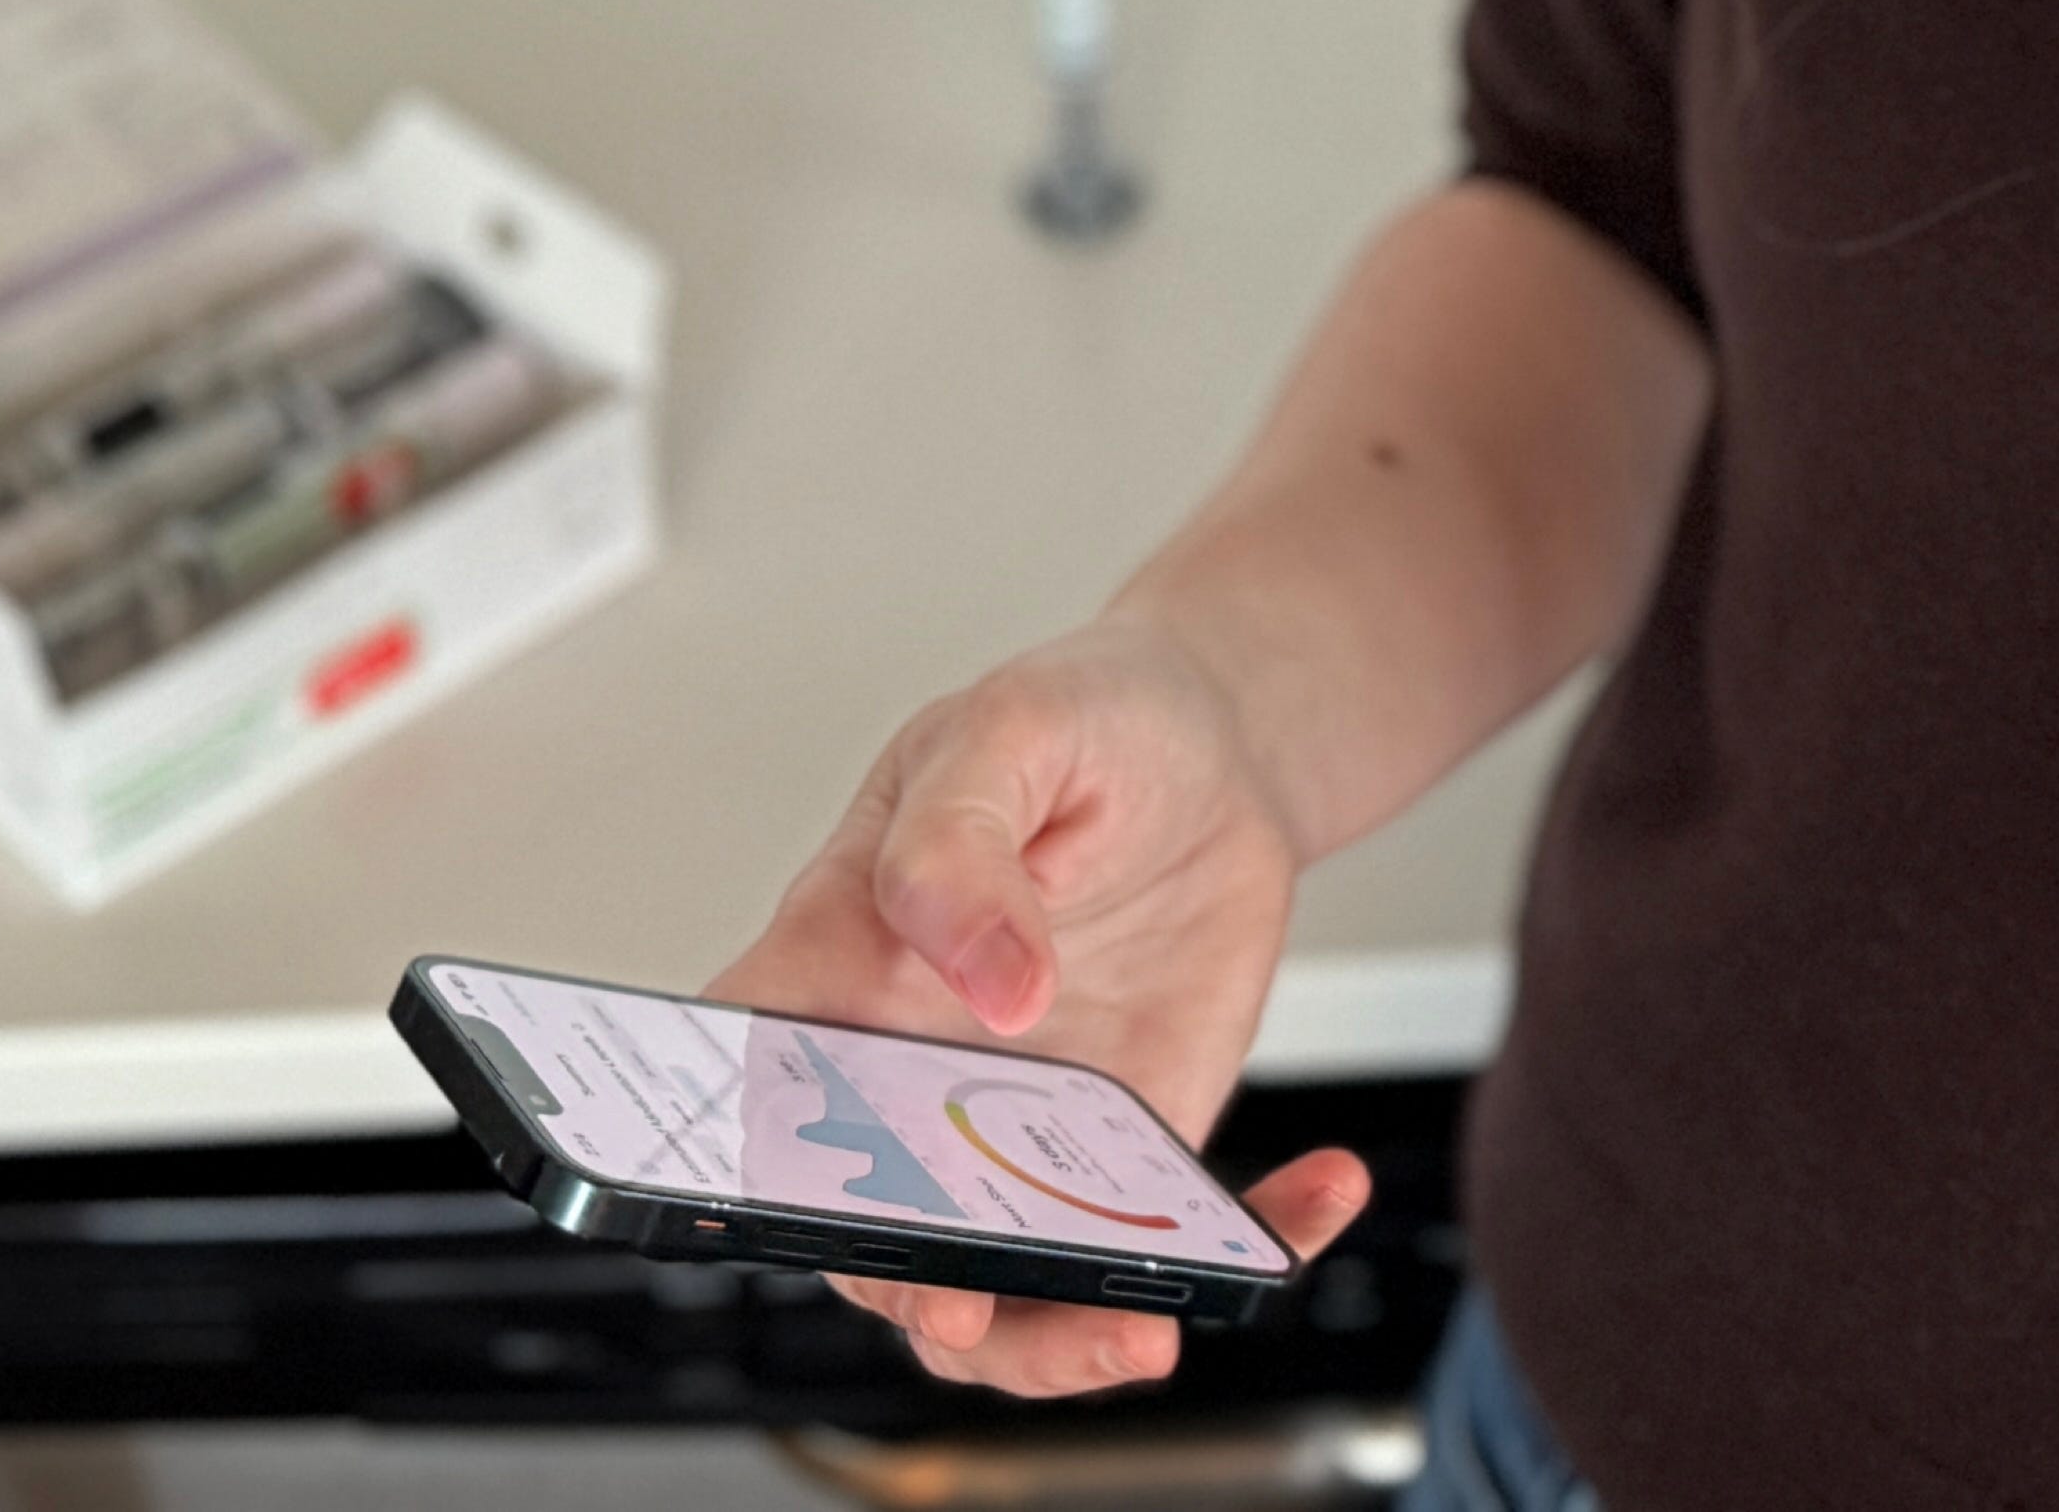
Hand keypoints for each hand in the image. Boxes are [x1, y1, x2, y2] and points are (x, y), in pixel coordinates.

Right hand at [707, 614, 1373, 1400]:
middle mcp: (904, 1077)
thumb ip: (963, 844)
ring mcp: (1011, 1132)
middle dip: (918, 1298)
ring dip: (1064, 1337)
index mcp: (832, 966)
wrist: (1216, 753)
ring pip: (1003, 1290)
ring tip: (1152, 1326)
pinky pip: (1160, 1241)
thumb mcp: (1013, 730)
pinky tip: (1317, 1191)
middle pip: (868, 1234)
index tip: (810, 1215)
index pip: (743, 1091)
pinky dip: (1243, 1249)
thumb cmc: (1081, 721)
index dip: (742, 1177)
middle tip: (983, 1309)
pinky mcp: (1122, 1153)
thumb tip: (994, 981)